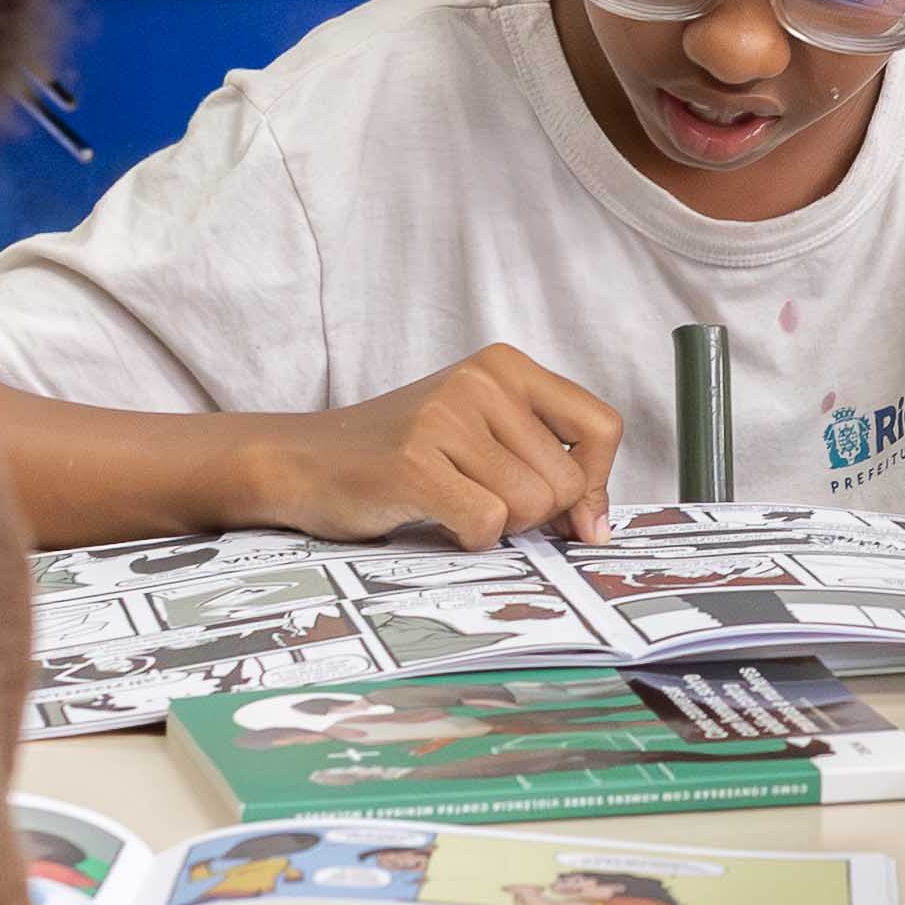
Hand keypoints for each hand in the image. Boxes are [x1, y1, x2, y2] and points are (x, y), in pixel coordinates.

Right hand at [249, 345, 622, 546]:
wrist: (302, 460)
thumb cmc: (399, 455)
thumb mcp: (482, 435)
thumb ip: (545, 462)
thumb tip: (596, 526)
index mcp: (506, 366)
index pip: (602, 427)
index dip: (597, 484)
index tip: (574, 518)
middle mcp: (482, 381)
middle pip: (567, 482)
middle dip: (534, 515)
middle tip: (481, 503)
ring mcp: (446, 418)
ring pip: (529, 507)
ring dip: (496, 525)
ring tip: (451, 502)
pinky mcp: (415, 461)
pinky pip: (486, 524)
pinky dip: (465, 538)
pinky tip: (433, 516)